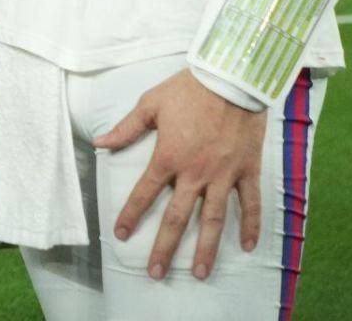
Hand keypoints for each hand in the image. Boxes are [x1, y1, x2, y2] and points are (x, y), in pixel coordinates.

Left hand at [94, 69, 266, 280]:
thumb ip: (126, 128)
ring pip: (213, 220)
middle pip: (177, 218)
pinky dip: (252, 226)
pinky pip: (251, 204)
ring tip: (199, 273)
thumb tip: (99, 142)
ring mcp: (224, 174)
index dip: (131, 215)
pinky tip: (247, 247)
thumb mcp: (150, 104)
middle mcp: (195, 173)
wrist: (232, 77)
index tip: (121, 235)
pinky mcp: (247, 170)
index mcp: (168, 157)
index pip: (144, 193)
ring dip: (206, 249)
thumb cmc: (189, 88)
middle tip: (156, 273)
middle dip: (164, 247)